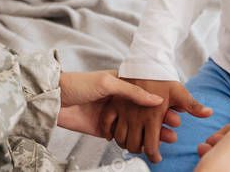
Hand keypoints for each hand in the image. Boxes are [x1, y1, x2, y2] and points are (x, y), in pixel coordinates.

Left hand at [56, 70, 170, 138]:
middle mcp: (118, 101)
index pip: (145, 94)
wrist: (53, 98)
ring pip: (136, 127)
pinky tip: (146, 146)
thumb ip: (131, 91)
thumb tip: (156, 98)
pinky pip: (122, 138)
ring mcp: (112, 116)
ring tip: (167, 139)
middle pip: (143, 113)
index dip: (161, 102)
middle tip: (175, 128)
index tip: (176, 110)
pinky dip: (134, 142)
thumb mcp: (107, 82)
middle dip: (160, 120)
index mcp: (120, 85)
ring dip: (151, 133)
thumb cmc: (78, 84)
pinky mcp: (103, 130)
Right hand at [105, 78, 212, 162]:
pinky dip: (109, 131)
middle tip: (145, 148)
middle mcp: (136, 117)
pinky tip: (113, 134)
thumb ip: (193, 106)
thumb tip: (209, 113)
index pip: (150, 147)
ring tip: (132, 142)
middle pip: (134, 145)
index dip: (154, 156)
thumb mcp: (180, 92)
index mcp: (152, 117)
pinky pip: (107, 123)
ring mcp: (123, 111)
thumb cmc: (162, 77)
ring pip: (120, 137)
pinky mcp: (114, 104)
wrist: (144, 60)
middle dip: (140, 150)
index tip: (156, 157)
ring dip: (125, 143)